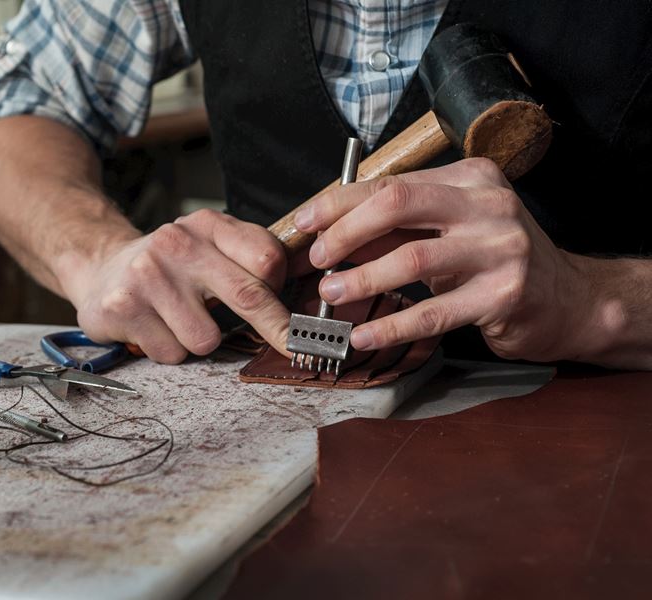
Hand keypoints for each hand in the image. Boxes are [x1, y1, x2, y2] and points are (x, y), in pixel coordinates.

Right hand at [61, 209, 289, 363]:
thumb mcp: (209, 246)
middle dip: (276, 329)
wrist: (101, 268)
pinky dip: (169, 349)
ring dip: (199, 340)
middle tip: (292, 346)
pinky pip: (172, 353)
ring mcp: (147, 275)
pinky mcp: (124, 307)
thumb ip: (250, 259)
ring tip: (179, 320)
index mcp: (207, 224)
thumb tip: (302, 293)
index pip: (266, 258)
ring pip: (206, 339)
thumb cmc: (170, 266)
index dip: (282, 290)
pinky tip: (155, 327)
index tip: (290, 311)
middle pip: (248, 296)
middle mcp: (177, 243)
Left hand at [293, 158, 588, 362]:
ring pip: (412, 259)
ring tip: (330, 295)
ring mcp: (500, 248)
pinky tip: (364, 336)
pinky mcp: (504, 295)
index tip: (306, 222)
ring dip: (362, 279)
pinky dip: (392, 326)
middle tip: (318, 259)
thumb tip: (330, 237)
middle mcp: (488, 204)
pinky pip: (434, 312)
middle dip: (345, 232)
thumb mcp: (449, 232)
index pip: (391, 183)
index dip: (340, 202)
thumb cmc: (494, 261)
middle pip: (397, 206)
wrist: (567, 300)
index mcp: (470, 178)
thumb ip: (397, 229)